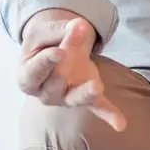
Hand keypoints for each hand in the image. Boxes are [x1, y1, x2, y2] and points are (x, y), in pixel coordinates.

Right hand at [19, 14, 126, 131]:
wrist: (52, 50)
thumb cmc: (43, 42)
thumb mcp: (44, 32)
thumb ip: (59, 30)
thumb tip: (79, 26)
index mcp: (28, 77)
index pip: (36, 71)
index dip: (47, 62)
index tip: (60, 52)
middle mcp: (45, 93)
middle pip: (55, 83)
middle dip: (66, 67)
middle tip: (72, 52)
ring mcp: (66, 98)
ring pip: (75, 99)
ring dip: (86, 94)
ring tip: (97, 86)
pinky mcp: (85, 98)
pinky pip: (97, 108)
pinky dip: (109, 115)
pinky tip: (121, 123)